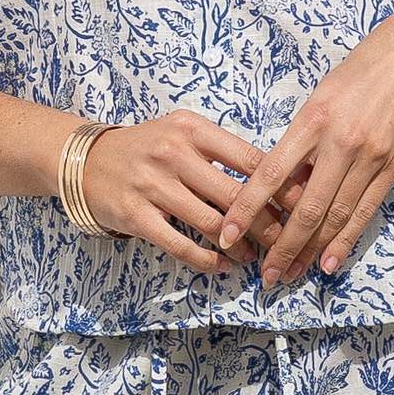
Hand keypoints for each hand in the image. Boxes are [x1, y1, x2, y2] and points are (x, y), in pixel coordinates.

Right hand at [79, 109, 315, 275]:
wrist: (88, 160)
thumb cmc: (148, 147)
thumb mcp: (183, 132)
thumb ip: (221, 150)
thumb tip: (276, 176)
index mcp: (193, 129)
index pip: (249, 159)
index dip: (282, 185)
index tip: (305, 204)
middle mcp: (174, 153)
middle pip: (236, 195)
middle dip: (268, 224)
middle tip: (289, 242)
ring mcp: (153, 184)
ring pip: (211, 223)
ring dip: (240, 246)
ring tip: (256, 257)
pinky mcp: (135, 215)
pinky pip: (179, 243)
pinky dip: (206, 259)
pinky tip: (222, 265)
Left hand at [216, 13, 393, 286]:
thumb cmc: (358, 72)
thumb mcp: (320, 95)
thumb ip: (302, 137)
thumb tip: (281, 182)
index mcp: (313, 119)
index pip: (271, 173)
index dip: (247, 207)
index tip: (228, 233)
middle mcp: (341, 141)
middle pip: (305, 207)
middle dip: (282, 247)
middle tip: (265, 277)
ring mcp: (371, 157)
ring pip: (335, 216)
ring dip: (311, 252)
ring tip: (291, 275)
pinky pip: (365, 212)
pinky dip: (345, 241)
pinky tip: (329, 262)